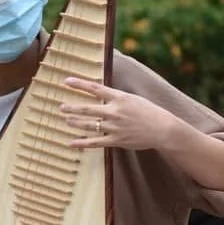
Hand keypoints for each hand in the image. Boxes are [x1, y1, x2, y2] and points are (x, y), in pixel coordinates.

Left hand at [60, 77, 174, 149]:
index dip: (79, 84)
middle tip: (61, 107)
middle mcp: (115, 111)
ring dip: (75, 122)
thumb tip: (102, 94)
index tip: (66, 81)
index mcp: (119, 98)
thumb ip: (117, 98)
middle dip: (72, 108)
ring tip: (66, 120)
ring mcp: (114, 127)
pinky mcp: (116, 140)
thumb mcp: (133, 99)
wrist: (163, 128)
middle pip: (87, 108)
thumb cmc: (149, 112)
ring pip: (89, 125)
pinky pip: (95, 142)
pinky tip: (71, 143)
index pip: (95, 88)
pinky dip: (82, 143)